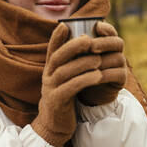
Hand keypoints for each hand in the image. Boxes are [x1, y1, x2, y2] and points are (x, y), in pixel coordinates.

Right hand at [31, 23, 101, 146]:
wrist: (55, 121)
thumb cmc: (64, 93)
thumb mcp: (65, 76)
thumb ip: (70, 61)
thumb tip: (84, 40)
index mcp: (50, 68)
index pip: (51, 49)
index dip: (56, 36)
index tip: (65, 24)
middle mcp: (48, 75)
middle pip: (57, 57)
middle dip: (72, 46)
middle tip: (88, 40)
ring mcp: (50, 88)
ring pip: (64, 72)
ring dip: (82, 63)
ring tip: (98, 59)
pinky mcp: (57, 101)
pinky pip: (70, 88)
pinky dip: (84, 80)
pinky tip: (97, 75)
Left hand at [78, 21, 126, 105]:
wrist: (84, 92)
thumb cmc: (77, 68)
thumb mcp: (73, 55)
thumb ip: (70, 42)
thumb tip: (63, 25)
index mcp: (105, 41)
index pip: (110, 30)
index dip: (105, 28)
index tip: (96, 27)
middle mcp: (116, 51)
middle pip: (117, 42)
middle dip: (103, 43)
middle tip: (90, 46)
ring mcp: (121, 65)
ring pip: (117, 58)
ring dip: (101, 60)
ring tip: (87, 63)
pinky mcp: (122, 79)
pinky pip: (117, 74)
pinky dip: (104, 75)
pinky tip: (93, 76)